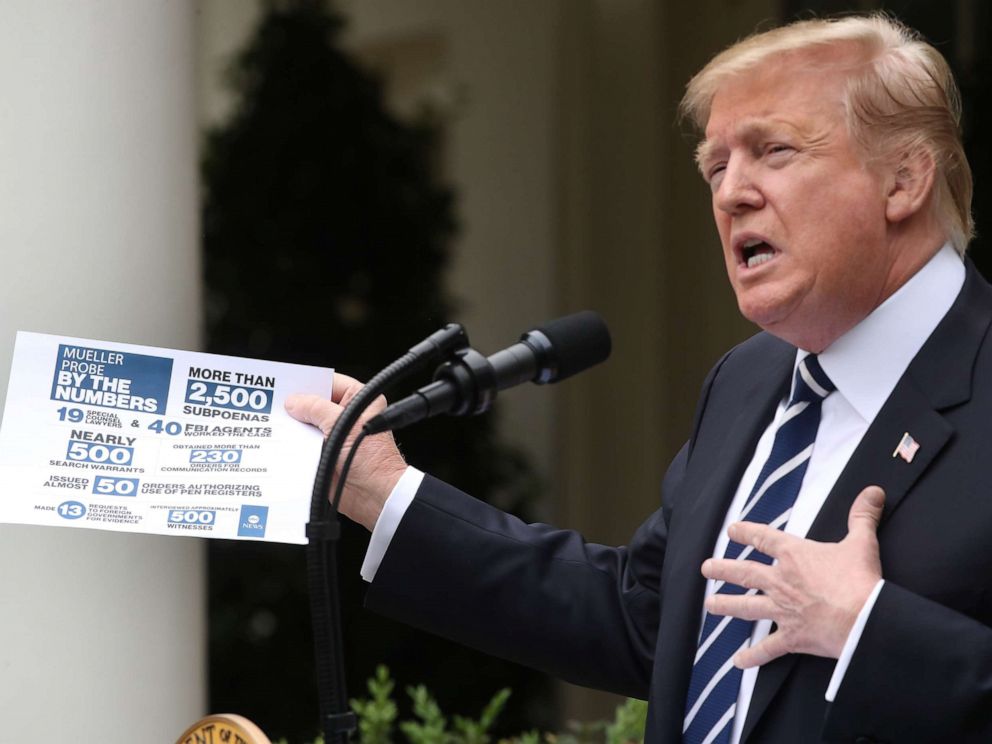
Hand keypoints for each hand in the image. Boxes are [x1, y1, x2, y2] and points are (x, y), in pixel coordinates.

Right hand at [285, 373, 406, 530]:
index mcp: (360, 400)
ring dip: (294, 425)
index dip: (310, 382)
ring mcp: (336, 436)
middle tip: (275, 403)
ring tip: (274, 420)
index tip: (288, 383)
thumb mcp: (342, 425)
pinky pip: (305, 444)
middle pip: (316, 403)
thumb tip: (294, 402)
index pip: (331, 383)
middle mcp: (348, 416)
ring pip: (308, 424)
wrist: (374, 496)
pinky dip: (293, 443)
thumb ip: (316, 410)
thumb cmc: (372, 460)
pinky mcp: (326, 454)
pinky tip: (279, 439)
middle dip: (297, 405)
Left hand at [701, 485, 884, 667]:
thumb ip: (862, 516)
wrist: (865, 620)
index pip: (763, 538)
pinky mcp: (791, 637)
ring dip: (726, 605)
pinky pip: (767, 649)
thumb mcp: (862, 543)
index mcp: (794, 556)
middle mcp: (780, 581)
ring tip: (709, 604)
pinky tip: (737, 662)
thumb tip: (873, 492)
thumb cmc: (860, 580)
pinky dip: (753, 657)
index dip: (746, 532)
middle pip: (744, 572)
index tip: (731, 530)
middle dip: (722, 569)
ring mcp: (782, 610)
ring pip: (746, 607)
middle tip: (705, 568)